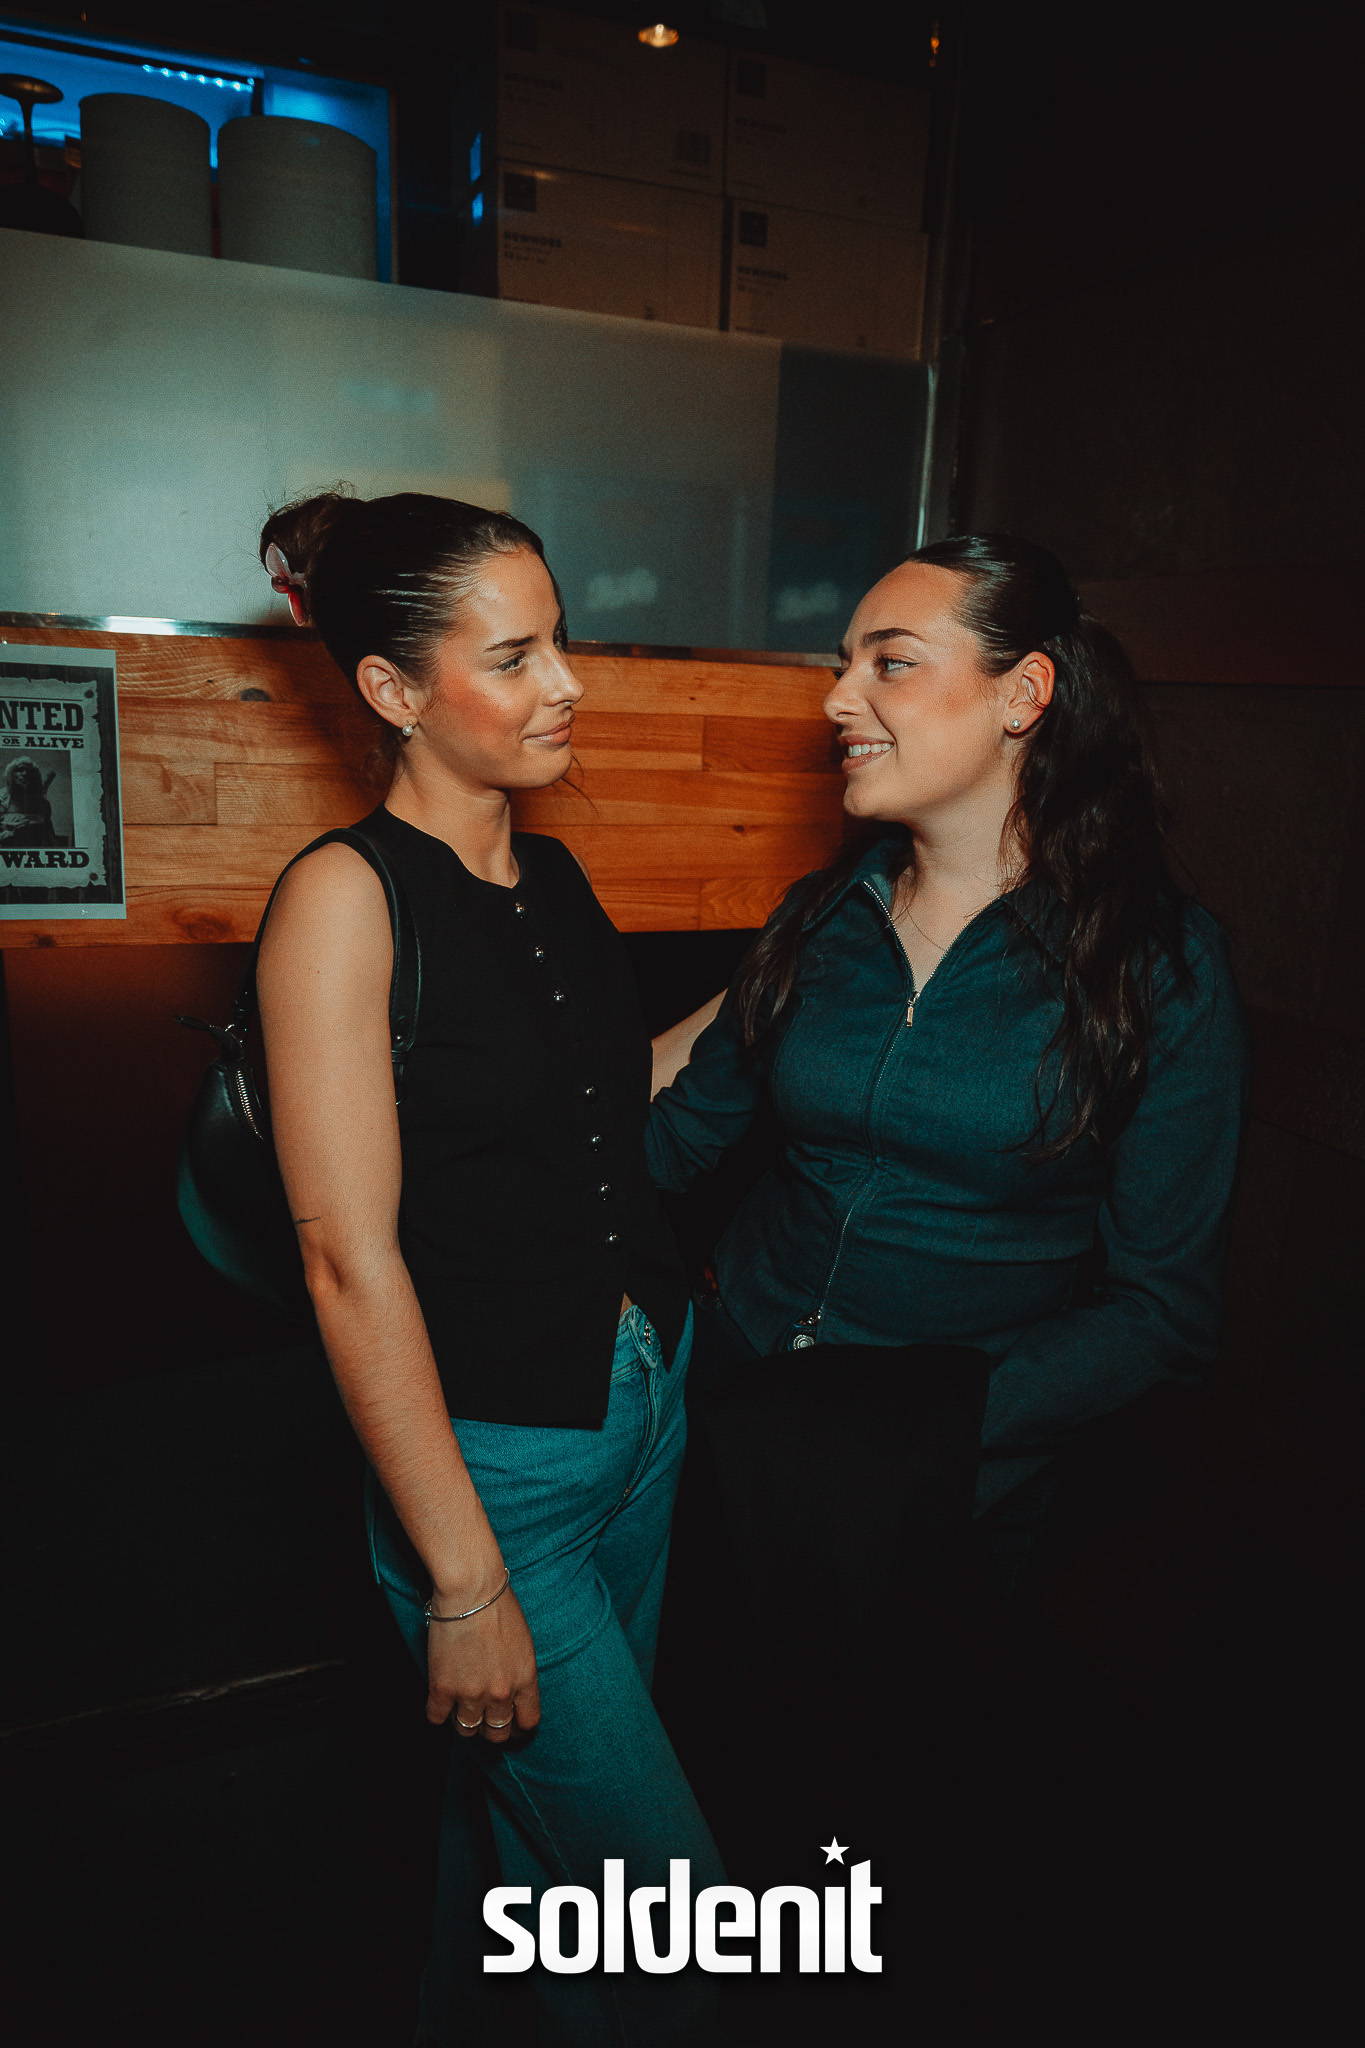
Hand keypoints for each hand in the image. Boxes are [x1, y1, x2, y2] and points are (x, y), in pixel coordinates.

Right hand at [425, 1580, 540, 1744]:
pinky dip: (438, 1713)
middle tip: (485, 1720)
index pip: (528, 1721)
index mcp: (525, 1680)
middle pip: (497, 1733)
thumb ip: (519, 1672)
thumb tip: (511, 1690)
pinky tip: (440, 1700)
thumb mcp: (524, 1643)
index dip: (519, 1727)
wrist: (471, 1590)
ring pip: (467, 1730)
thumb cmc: (498, 1605)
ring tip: (461, 1708)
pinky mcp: (442, 1689)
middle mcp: (501, 1693)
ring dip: (465, 1722)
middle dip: (491, 1729)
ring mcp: (471, 1694)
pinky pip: (437, 1718)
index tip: (513, 1725)